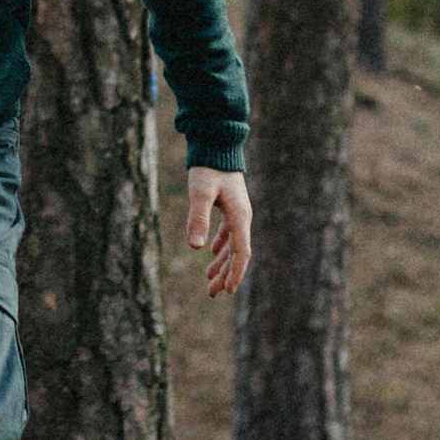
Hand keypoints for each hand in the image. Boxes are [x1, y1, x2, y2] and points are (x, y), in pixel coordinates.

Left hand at [187, 169, 251, 295]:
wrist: (217, 146)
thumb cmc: (208, 168)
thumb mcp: (200, 192)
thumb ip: (198, 218)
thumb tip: (196, 248)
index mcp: (240, 217)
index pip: (242, 253)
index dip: (235, 273)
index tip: (227, 291)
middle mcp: (243, 217)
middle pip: (237, 254)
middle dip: (226, 275)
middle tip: (212, 294)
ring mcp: (238, 213)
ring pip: (233, 246)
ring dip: (223, 264)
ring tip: (209, 280)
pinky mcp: (231, 208)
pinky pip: (229, 234)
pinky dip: (221, 247)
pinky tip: (211, 254)